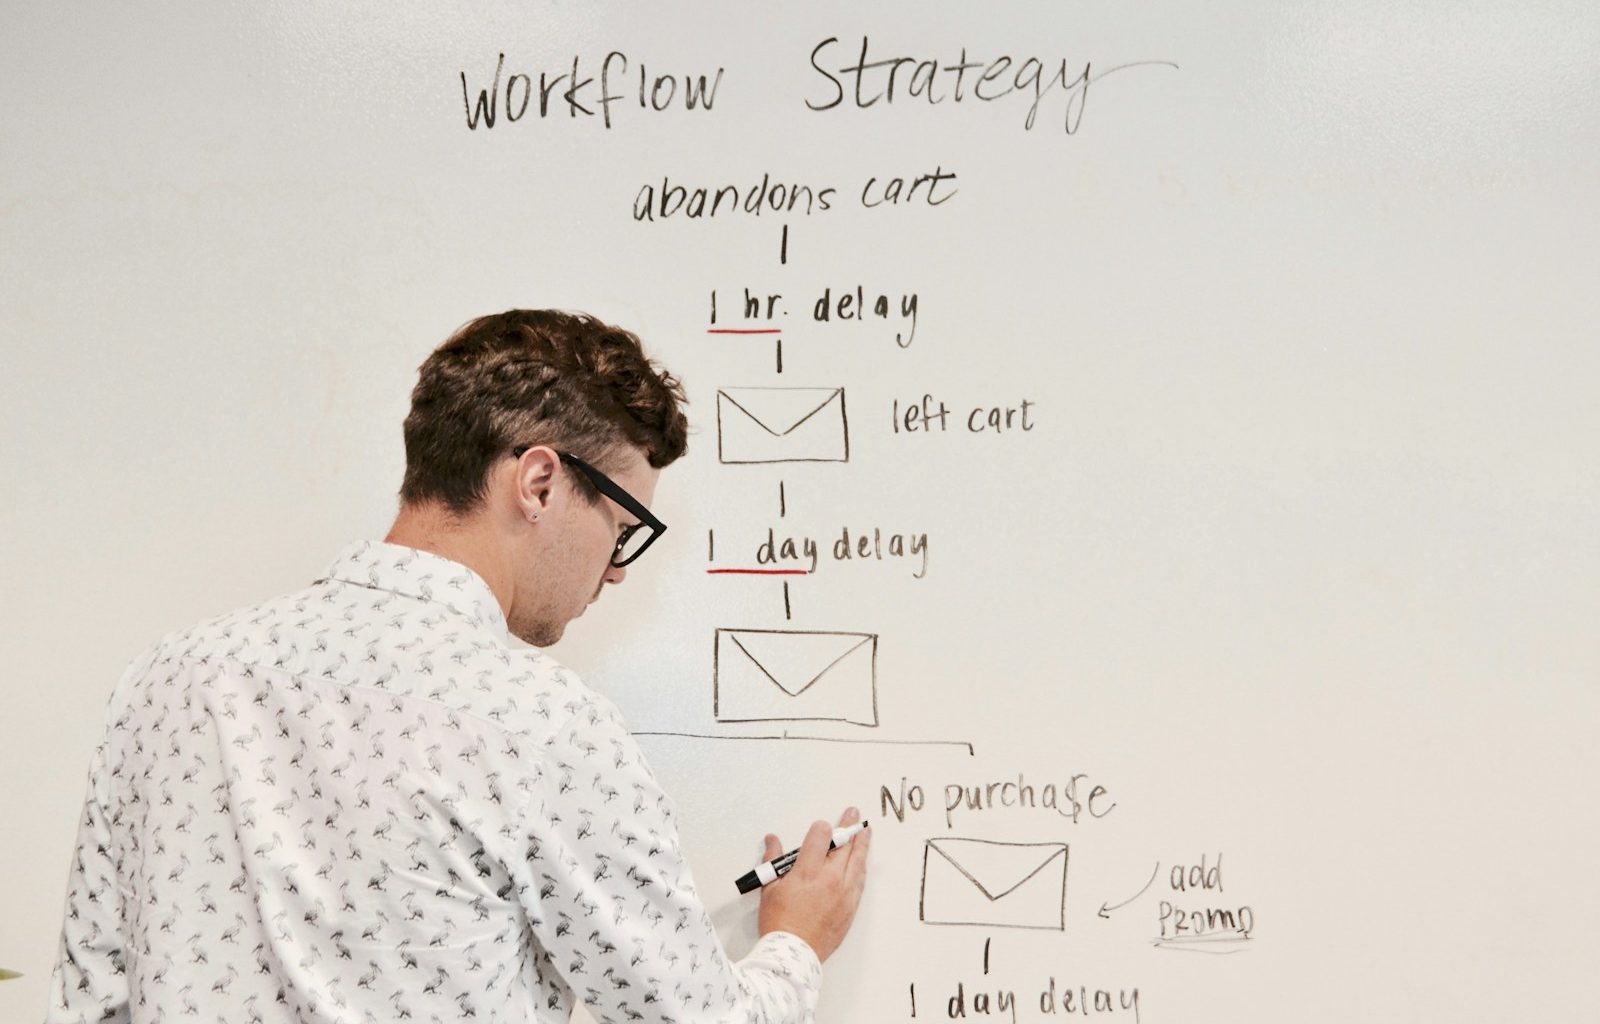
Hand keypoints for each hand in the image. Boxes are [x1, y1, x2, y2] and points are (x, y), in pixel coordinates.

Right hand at [756, 806, 870, 961]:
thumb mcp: (770, 889)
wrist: (794, 954)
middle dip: (848, 826)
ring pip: (858, 862)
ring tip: (865, 832)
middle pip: (844, 845)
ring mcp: (844, 894)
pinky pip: (861, 882)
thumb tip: (772, 840)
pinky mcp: (851, 908)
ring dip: (862, 844)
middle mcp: (830, 879)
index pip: (821, 837)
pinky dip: (862, 868)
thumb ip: (773, 861)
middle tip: (853, 815)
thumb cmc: (779, 923)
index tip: (822, 826)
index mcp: (808, 872)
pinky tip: (863, 861)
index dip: (822, 828)